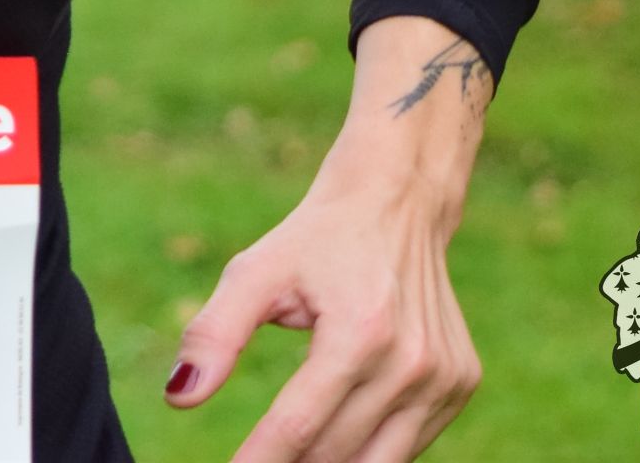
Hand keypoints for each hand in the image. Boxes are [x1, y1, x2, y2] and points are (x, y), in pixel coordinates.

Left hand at [166, 170, 479, 461]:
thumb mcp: (255, 274)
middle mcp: (412, 361)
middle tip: (255, 459)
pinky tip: (338, 435)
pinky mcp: (461, 384)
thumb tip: (178, 396)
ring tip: (290, 455)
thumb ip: (214, 335)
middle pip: (334, 452)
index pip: (297, 428)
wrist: (397, 202)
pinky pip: (406, 445)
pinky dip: (368, 449)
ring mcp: (444, 377)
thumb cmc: (316, 241)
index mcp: (361, 332)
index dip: (257, 460)